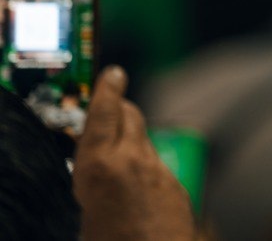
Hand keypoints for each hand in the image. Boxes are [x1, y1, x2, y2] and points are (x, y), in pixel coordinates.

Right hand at [74, 67, 197, 240]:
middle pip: (130, 115)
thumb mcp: (84, 209)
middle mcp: (133, 160)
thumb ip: (92, 179)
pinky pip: (158, 165)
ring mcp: (159, 170)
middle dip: (120, 107)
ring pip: (145, 140)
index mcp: (100, 166)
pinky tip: (138, 183)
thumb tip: (95, 172)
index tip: (113, 72)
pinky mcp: (176, 184)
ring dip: (133, 138)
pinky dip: (146, 165)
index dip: (108, 88)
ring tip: (119, 152)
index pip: (104, 112)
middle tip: (110, 104)